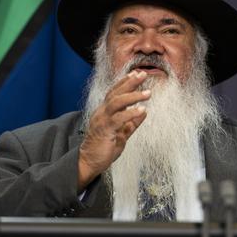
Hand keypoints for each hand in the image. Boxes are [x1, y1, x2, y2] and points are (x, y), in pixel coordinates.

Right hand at [77, 70, 150, 189]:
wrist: (89, 162)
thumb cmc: (103, 149)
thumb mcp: (121, 134)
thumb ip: (131, 123)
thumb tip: (144, 112)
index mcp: (104, 112)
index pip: (114, 92)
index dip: (125, 82)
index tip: (136, 74)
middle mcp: (101, 113)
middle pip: (115, 92)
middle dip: (130, 82)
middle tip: (143, 74)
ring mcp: (102, 120)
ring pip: (116, 102)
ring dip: (133, 96)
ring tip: (147, 93)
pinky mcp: (104, 130)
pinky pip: (118, 119)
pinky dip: (131, 113)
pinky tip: (141, 110)